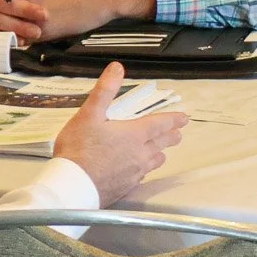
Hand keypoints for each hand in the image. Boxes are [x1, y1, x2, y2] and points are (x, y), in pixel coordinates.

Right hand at [52, 62, 188, 204]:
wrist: (72, 185)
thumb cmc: (79, 148)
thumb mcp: (88, 114)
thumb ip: (104, 91)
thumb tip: (117, 68)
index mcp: (134, 134)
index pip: (161, 124)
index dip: (173, 119)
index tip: (184, 118)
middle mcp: (140, 154)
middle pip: (162, 143)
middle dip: (171, 136)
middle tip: (178, 134)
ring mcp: (134, 173)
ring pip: (154, 161)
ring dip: (159, 153)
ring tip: (160, 152)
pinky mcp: (126, 187)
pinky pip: (142, 176)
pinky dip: (144, 169)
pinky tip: (139, 171)